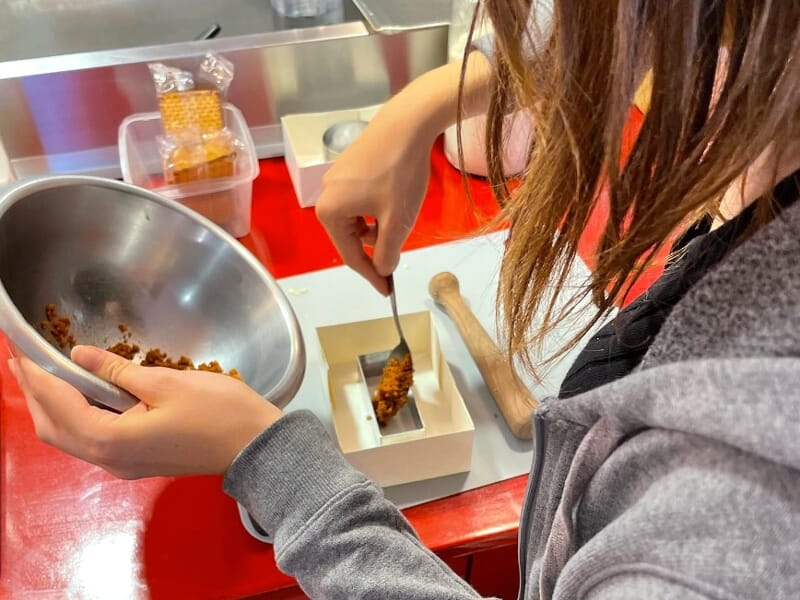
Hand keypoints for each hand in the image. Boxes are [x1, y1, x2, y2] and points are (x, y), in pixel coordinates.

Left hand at [8, 345, 281, 478]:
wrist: (255, 446)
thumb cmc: (218, 412)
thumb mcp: (166, 383)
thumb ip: (117, 372)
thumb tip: (80, 355)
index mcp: (112, 439)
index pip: (58, 403)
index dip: (36, 374)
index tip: (20, 348)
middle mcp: (109, 459)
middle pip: (53, 428)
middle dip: (34, 392)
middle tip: (21, 358)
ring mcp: (122, 464)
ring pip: (68, 437)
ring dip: (51, 405)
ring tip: (41, 374)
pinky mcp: (137, 461)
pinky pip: (89, 440)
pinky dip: (73, 416)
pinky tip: (78, 395)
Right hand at [315, 100, 436, 294]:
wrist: (407, 123)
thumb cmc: (400, 174)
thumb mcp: (396, 221)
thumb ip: (386, 253)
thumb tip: (382, 269)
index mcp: (329, 212)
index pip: (350, 256)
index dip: (371, 276)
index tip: (387, 291)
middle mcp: (325, 195)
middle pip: (350, 237)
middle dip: (374, 248)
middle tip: (398, 255)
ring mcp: (335, 179)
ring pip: (357, 219)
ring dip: (377, 228)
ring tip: (399, 219)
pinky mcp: (348, 166)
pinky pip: (359, 201)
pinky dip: (375, 210)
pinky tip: (394, 201)